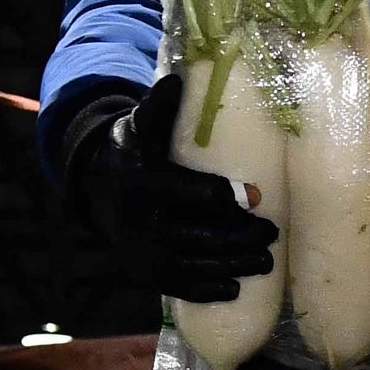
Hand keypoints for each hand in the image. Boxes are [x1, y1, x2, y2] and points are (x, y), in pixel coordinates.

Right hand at [53, 71, 281, 303]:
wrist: (96, 189)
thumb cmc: (132, 152)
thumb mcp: (139, 126)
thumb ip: (158, 108)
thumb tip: (176, 80)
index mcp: (140, 181)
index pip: (186, 192)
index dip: (224, 196)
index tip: (258, 197)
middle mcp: (138, 221)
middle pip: (197, 234)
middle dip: (240, 236)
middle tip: (272, 232)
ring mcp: (140, 252)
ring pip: (193, 264)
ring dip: (233, 265)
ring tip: (266, 260)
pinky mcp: (143, 273)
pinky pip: (178, 286)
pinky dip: (207, 289)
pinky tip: (234, 288)